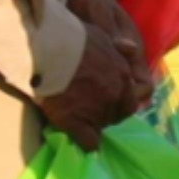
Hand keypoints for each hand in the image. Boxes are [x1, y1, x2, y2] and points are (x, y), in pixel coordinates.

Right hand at [41, 0, 151, 143]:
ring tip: (75, 114)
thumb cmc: (71, 37)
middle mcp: (115, 95)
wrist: (46, 48)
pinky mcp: (77, 122)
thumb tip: (133, 49)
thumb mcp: (101, 35)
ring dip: (92, 124)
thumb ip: (118, 48)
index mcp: (122, 75)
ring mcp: (97, 110)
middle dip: (107, 114)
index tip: (102, 98)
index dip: (116, 101)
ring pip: (102, 127)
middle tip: (88, 108)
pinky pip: (90, 143)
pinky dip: (85, 143)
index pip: (129, 100)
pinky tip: (77, 137)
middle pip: (118, 115)